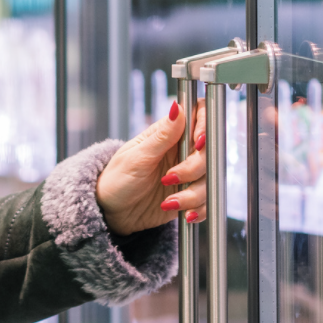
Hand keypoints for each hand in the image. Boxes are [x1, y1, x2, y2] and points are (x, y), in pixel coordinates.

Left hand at [96, 100, 206, 233]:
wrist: (112, 212)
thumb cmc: (117, 179)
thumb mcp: (137, 157)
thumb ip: (162, 136)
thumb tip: (177, 108)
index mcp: (169, 134)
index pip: (199, 116)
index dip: (204, 126)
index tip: (197, 144)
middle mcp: (183, 151)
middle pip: (209, 151)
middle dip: (194, 169)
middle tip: (169, 179)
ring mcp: (189, 174)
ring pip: (210, 179)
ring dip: (193, 194)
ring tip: (169, 202)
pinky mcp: (191, 195)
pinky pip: (207, 201)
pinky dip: (199, 209)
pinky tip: (185, 213)